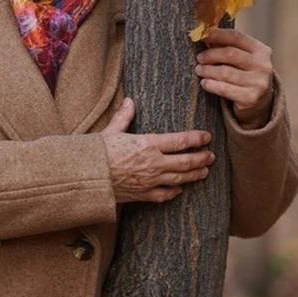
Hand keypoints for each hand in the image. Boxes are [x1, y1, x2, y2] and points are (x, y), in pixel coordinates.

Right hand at [100, 98, 214, 203]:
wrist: (85, 177)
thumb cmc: (97, 152)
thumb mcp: (111, 130)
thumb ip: (124, 116)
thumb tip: (130, 101)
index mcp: (148, 144)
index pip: (180, 141)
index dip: (196, 139)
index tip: (206, 137)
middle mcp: (153, 163)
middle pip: (185, 162)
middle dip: (201, 158)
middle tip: (211, 156)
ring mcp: (150, 181)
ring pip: (180, 179)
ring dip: (194, 175)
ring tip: (204, 172)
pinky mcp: (143, 195)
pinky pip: (164, 195)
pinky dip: (174, 192)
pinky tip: (180, 189)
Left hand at [195, 28, 273, 128]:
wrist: (260, 103)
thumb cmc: (246, 75)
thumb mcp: (243, 59)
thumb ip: (228, 47)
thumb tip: (206, 37)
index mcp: (261, 50)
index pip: (236, 37)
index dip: (217, 35)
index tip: (202, 36)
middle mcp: (263, 65)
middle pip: (230, 54)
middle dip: (211, 55)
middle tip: (199, 58)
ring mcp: (258, 83)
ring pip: (225, 72)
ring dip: (208, 70)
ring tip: (199, 70)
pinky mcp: (250, 98)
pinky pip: (225, 89)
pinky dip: (212, 85)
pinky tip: (204, 83)